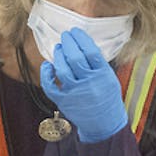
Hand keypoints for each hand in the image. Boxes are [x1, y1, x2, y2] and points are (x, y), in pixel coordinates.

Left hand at [39, 28, 127, 142]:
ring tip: (59, 48)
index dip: (81, 38)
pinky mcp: (63, 101)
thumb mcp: (109, 78)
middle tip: (65, 36)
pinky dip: (46, 74)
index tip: (75, 31)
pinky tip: (48, 65)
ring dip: (58, 55)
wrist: (105, 123)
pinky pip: (50, 86)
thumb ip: (97, 63)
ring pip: (62, 70)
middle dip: (68, 43)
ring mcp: (75, 93)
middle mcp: (89, 84)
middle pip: (75, 58)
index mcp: (103, 75)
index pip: (91, 51)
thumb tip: (80, 43)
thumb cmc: (107, 97)